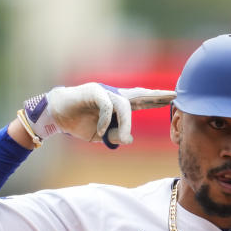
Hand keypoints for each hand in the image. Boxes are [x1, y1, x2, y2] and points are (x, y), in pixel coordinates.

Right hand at [21, 83, 175, 145]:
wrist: (56, 115)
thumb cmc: (79, 123)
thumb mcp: (101, 136)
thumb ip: (116, 135)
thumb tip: (129, 139)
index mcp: (119, 105)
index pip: (143, 101)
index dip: (157, 100)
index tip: (174, 99)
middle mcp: (115, 95)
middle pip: (140, 94)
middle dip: (157, 95)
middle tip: (174, 96)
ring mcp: (105, 91)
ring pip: (124, 105)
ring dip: (125, 124)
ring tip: (123, 138)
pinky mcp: (93, 91)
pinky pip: (107, 106)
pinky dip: (106, 121)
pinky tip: (100, 132)